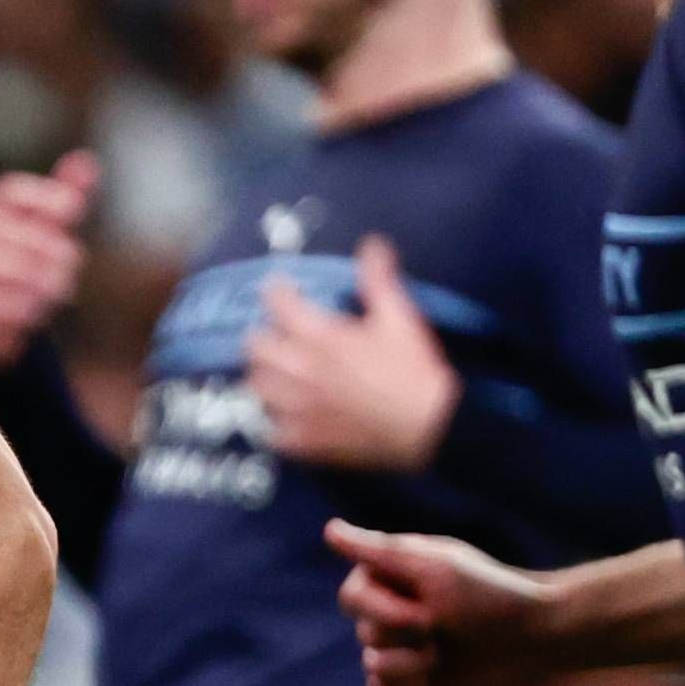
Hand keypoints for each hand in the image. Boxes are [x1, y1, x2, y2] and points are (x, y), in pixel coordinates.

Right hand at [0, 151, 100, 371]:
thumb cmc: (19, 281)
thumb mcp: (45, 241)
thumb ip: (62, 202)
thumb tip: (87, 161)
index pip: (7, 192)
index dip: (41, 196)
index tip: (73, 209)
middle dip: (40, 243)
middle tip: (73, 263)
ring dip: (26, 276)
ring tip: (58, 290)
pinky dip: (5, 307)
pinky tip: (33, 315)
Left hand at [247, 235, 456, 472]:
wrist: (428, 426)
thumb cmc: (413, 370)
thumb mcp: (399, 317)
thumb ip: (378, 279)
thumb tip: (372, 244)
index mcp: (322, 338)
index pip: (279, 304)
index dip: (276, 291)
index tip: (280, 287)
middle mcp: (302, 371)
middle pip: (256, 347)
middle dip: (262, 334)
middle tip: (274, 331)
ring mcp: (300, 408)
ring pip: (258, 387)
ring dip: (263, 374)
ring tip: (274, 370)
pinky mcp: (307, 440)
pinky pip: (272, 430)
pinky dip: (273, 420)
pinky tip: (284, 414)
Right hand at [329, 518, 554, 685]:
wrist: (537, 638)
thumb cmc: (490, 594)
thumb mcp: (432, 566)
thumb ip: (377, 550)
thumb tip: (330, 531)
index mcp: (395, 575)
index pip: (350, 597)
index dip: (382, 608)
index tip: (426, 607)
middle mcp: (396, 608)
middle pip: (363, 631)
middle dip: (404, 634)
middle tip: (444, 626)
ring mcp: (406, 646)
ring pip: (371, 664)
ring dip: (410, 662)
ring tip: (445, 652)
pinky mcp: (416, 681)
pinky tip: (432, 675)